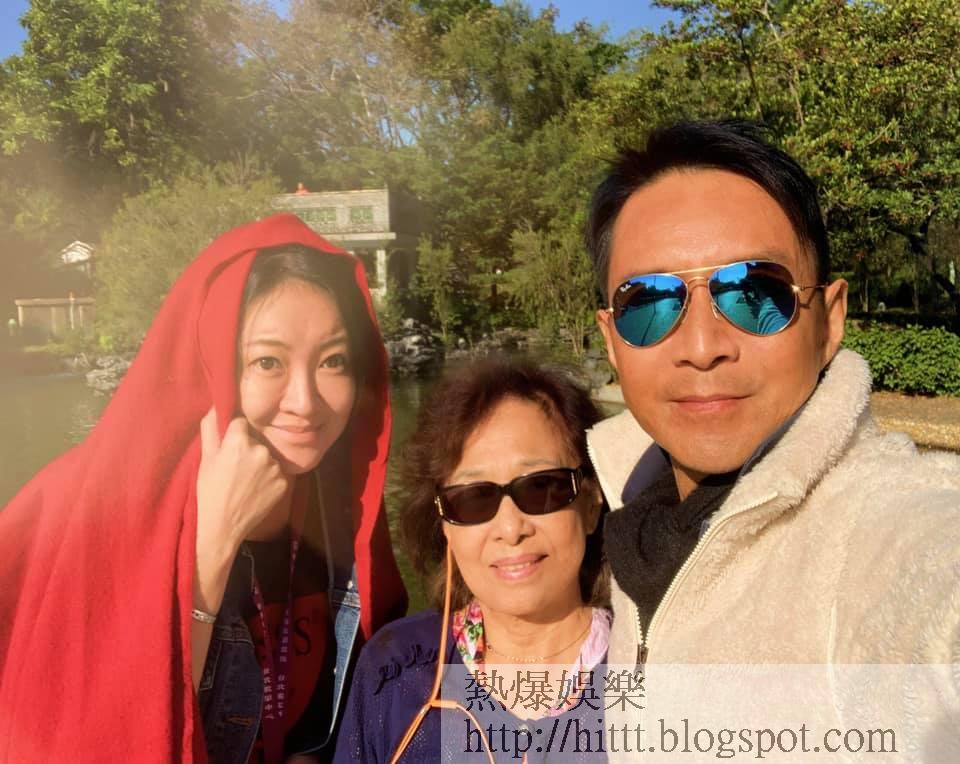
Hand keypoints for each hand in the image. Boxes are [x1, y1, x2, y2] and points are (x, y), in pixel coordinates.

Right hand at [194, 407, 290, 610]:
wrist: (220, 527)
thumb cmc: (207, 491)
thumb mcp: (205, 457)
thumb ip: (211, 426)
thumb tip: (218, 404)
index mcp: (240, 440)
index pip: (242, 423)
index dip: (234, 434)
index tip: (228, 446)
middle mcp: (262, 450)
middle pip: (257, 439)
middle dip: (248, 448)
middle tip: (235, 468)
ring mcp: (276, 467)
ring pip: (268, 456)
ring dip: (260, 463)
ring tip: (244, 481)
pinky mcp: (285, 483)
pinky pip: (277, 472)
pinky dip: (269, 478)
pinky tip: (255, 489)